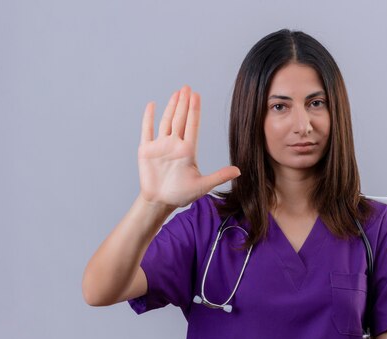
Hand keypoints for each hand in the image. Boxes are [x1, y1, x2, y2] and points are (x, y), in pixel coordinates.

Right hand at [138, 85, 240, 208]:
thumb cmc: (181, 195)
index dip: (194, 110)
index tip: (197, 95)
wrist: (160, 202)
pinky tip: (152, 105)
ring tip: (176, 93)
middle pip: (180, 119)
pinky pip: (147, 130)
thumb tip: (239, 170)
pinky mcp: (146, 150)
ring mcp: (160, 146)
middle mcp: (175, 145)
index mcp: (188, 151)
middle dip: (184, 103)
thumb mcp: (203, 186)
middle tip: (187, 87)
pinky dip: (148, 118)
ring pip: (166, 122)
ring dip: (170, 107)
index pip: (192, 126)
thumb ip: (220, 176)